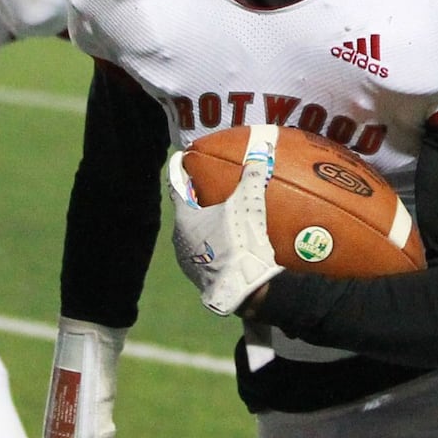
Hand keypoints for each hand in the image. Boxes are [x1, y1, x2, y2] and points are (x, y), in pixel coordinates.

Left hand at [166, 128, 282, 315]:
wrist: (243, 289)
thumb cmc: (240, 242)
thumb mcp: (249, 205)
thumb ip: (253, 177)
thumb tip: (260, 148)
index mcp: (184, 218)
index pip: (177, 187)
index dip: (180, 172)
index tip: (183, 160)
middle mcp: (179, 239)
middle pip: (186, 212)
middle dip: (197, 199)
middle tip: (210, 186)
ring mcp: (188, 260)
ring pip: (194, 234)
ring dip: (206, 224)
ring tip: (222, 214)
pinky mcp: (200, 277)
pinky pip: (204, 252)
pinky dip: (214, 243)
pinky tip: (230, 242)